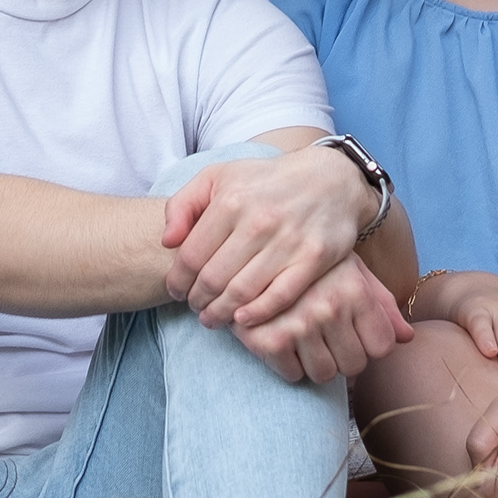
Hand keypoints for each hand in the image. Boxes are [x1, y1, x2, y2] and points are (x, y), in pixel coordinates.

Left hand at [161, 145, 375, 334]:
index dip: (178, 281)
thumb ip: (183, 204)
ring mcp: (288, 241)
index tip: (177, 291)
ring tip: (214, 318)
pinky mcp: (313, 258)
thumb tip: (168, 242)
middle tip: (196, 308)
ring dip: (221, 313)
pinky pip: (279, 297)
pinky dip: (257, 314)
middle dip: (198, 301)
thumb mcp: (218, 177)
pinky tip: (242, 320)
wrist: (330, 179)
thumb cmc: (266, 181)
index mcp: (230, 200)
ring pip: (242, 292)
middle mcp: (258, 221)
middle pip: (214, 279)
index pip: (192, 256)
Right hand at [233, 251, 407, 388]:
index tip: (355, 335)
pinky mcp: (268, 340)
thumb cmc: (310, 266)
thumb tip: (408, 338)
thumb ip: (381, 304)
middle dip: (342, 357)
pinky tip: (283, 341)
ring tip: (305, 340)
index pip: (381, 346)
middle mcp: (329, 307)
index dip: (369, 345)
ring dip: (316, 363)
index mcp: (354, 289)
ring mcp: (298, 325)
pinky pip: (292, 374)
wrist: (252, 252)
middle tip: (326, 339)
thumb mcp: (351, 272)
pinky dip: (289, 365)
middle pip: (354, 365)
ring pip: (323, 374)